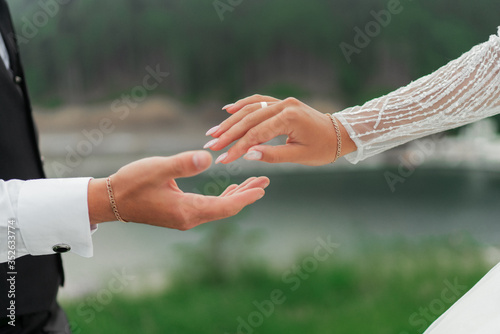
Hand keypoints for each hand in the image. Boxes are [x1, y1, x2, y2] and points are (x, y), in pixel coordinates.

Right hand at [88, 151, 268, 229]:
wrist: (110, 200)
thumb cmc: (131, 183)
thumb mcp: (158, 168)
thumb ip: (184, 164)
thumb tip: (209, 159)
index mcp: (187, 210)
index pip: (225, 207)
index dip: (245, 197)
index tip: (262, 187)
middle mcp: (189, 218)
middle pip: (226, 209)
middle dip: (246, 195)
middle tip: (265, 181)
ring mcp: (184, 218)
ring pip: (218, 208)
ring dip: (236, 195)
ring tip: (254, 183)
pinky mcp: (180, 213)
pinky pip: (208, 207)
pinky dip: (222, 198)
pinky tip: (230, 189)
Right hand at [204, 95, 356, 165]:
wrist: (339, 134)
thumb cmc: (323, 148)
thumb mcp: (299, 156)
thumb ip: (273, 155)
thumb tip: (248, 155)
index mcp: (289, 118)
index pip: (256, 134)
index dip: (238, 148)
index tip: (223, 159)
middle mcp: (284, 105)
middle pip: (249, 119)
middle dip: (228, 134)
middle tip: (211, 145)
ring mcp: (283, 101)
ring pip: (251, 109)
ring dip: (231, 121)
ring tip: (214, 132)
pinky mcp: (282, 102)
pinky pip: (259, 101)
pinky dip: (243, 105)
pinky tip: (228, 109)